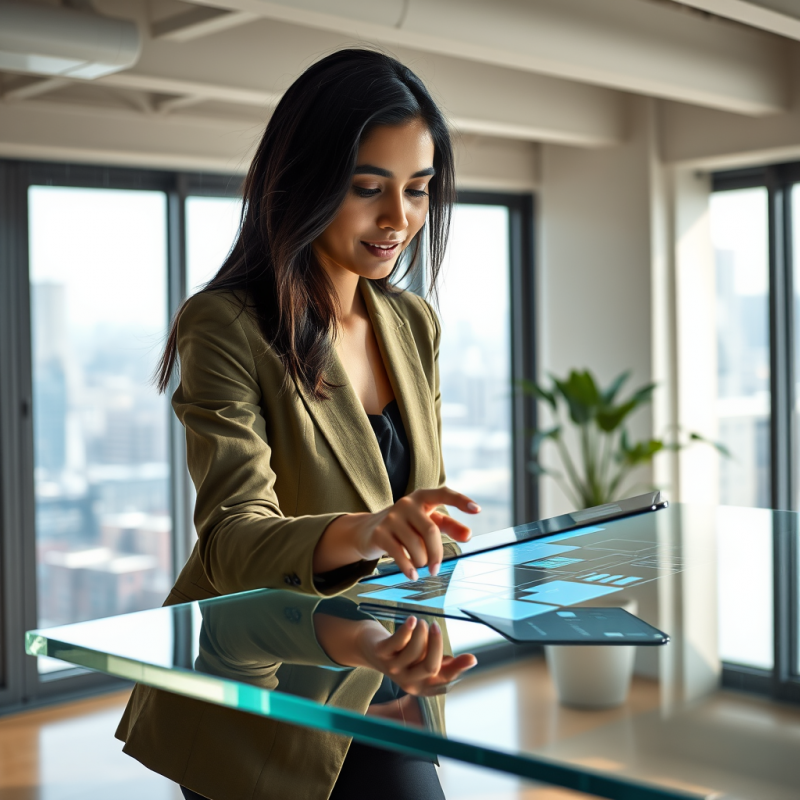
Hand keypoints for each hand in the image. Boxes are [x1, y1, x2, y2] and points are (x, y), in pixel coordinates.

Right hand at [314, 487, 480, 579]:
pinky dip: (408, 568)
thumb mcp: (427, 522)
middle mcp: (407, 503)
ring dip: (421, 562)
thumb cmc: (405, 526)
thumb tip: (468, 535)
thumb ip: (449, 526)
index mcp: (422, 497)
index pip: (444, 494)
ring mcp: (391, 517)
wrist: (367, 530)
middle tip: (436, 569)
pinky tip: (412, 575)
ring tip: (419, 566)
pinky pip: (400, 555)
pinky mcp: (380, 533)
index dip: (461, 501)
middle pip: (431, 530)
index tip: (477, 510)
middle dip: (436, 553)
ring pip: (416, 546)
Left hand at [357, 616, 476, 695]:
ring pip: (414, 651)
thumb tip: (473, 660)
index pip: (444, 679)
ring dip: (421, 632)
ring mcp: (393, 668)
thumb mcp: (426, 659)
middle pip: (430, 666)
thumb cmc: (405, 652)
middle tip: (437, 626)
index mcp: (422, 685)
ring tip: (421, 623)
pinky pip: (397, 642)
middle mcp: (408, 681)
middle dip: (437, 643)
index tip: (471, 657)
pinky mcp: (381, 653)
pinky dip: (407, 629)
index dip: (458, 669)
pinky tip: (411, 619)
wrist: (370, 647)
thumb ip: (448, 663)